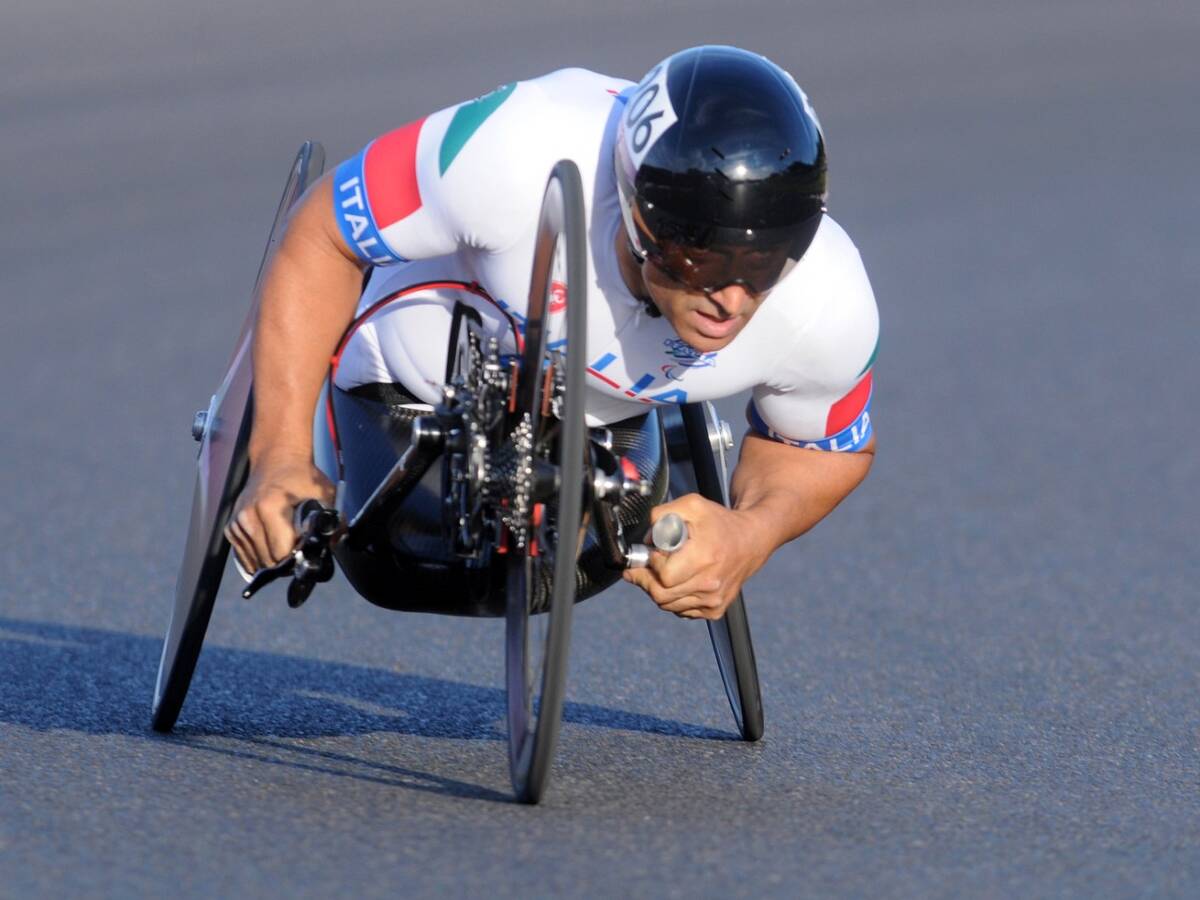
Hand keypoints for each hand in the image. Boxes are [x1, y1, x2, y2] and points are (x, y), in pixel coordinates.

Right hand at [225, 451, 334, 575]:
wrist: (277, 461)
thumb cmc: (302, 478)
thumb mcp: (324, 495)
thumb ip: (334, 521)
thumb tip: (336, 543)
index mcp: (270, 508)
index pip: (280, 553)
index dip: (296, 558)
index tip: (305, 552)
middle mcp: (248, 516)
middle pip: (267, 561)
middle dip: (285, 562)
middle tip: (297, 549)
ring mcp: (237, 523)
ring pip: (256, 561)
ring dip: (271, 560)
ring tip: (284, 543)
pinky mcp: (231, 528)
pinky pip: (245, 556)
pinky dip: (259, 555)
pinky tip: (270, 544)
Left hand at [622, 493, 768, 619]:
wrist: (751, 541)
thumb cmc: (720, 523)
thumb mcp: (692, 505)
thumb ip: (661, 515)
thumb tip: (645, 540)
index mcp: (704, 558)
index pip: (663, 576)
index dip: (653, 564)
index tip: (655, 552)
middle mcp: (710, 584)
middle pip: (660, 595)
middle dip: (646, 580)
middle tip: (644, 566)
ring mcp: (713, 601)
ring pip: (668, 605)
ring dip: (659, 589)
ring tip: (664, 570)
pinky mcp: (715, 610)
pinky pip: (681, 610)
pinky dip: (674, 598)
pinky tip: (680, 580)